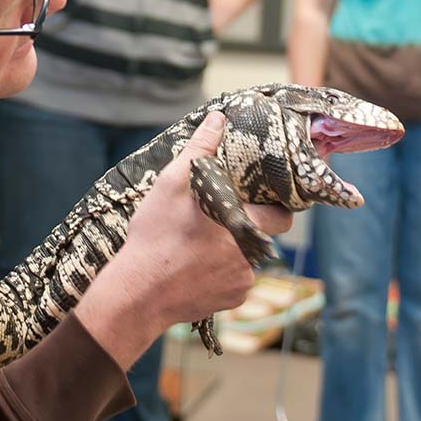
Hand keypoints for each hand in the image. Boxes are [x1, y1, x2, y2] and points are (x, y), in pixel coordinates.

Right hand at [124, 112, 291, 320]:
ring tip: (199, 242)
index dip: (274, 204)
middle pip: (262, 235)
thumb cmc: (156, 236)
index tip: (258, 198)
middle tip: (221, 215)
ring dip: (231, 249)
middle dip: (247, 224)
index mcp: (244, 224)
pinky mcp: (230, 301)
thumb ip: (200, 149)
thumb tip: (218, 119)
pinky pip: (234, 281)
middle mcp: (251, 256)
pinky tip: (195, 266)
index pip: (282, 215)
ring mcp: (242, 282)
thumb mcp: (173, 183)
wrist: (138, 293)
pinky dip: (220, 273)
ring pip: (247, 258)